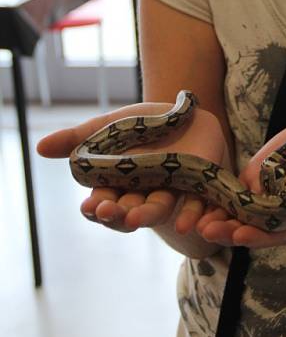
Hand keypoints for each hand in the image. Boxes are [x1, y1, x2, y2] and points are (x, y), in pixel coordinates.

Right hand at [37, 102, 230, 233]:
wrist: (185, 114)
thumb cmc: (142, 126)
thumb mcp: (108, 127)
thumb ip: (77, 138)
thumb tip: (40, 147)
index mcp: (116, 184)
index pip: (101, 203)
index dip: (95, 207)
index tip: (89, 205)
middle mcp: (140, 194)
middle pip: (126, 211)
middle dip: (116, 213)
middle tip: (106, 211)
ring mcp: (168, 192)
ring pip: (156, 209)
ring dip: (145, 215)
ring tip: (135, 216)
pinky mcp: (195, 187)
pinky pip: (193, 206)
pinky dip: (189, 215)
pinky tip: (185, 222)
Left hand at [196, 118, 285, 248]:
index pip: (281, 230)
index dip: (261, 234)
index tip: (241, 234)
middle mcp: (284, 206)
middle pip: (254, 225)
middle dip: (230, 230)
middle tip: (206, 231)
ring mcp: (269, 189)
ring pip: (238, 209)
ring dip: (217, 217)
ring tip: (193, 221)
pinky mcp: (259, 172)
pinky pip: (235, 188)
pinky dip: (216, 195)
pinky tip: (195, 196)